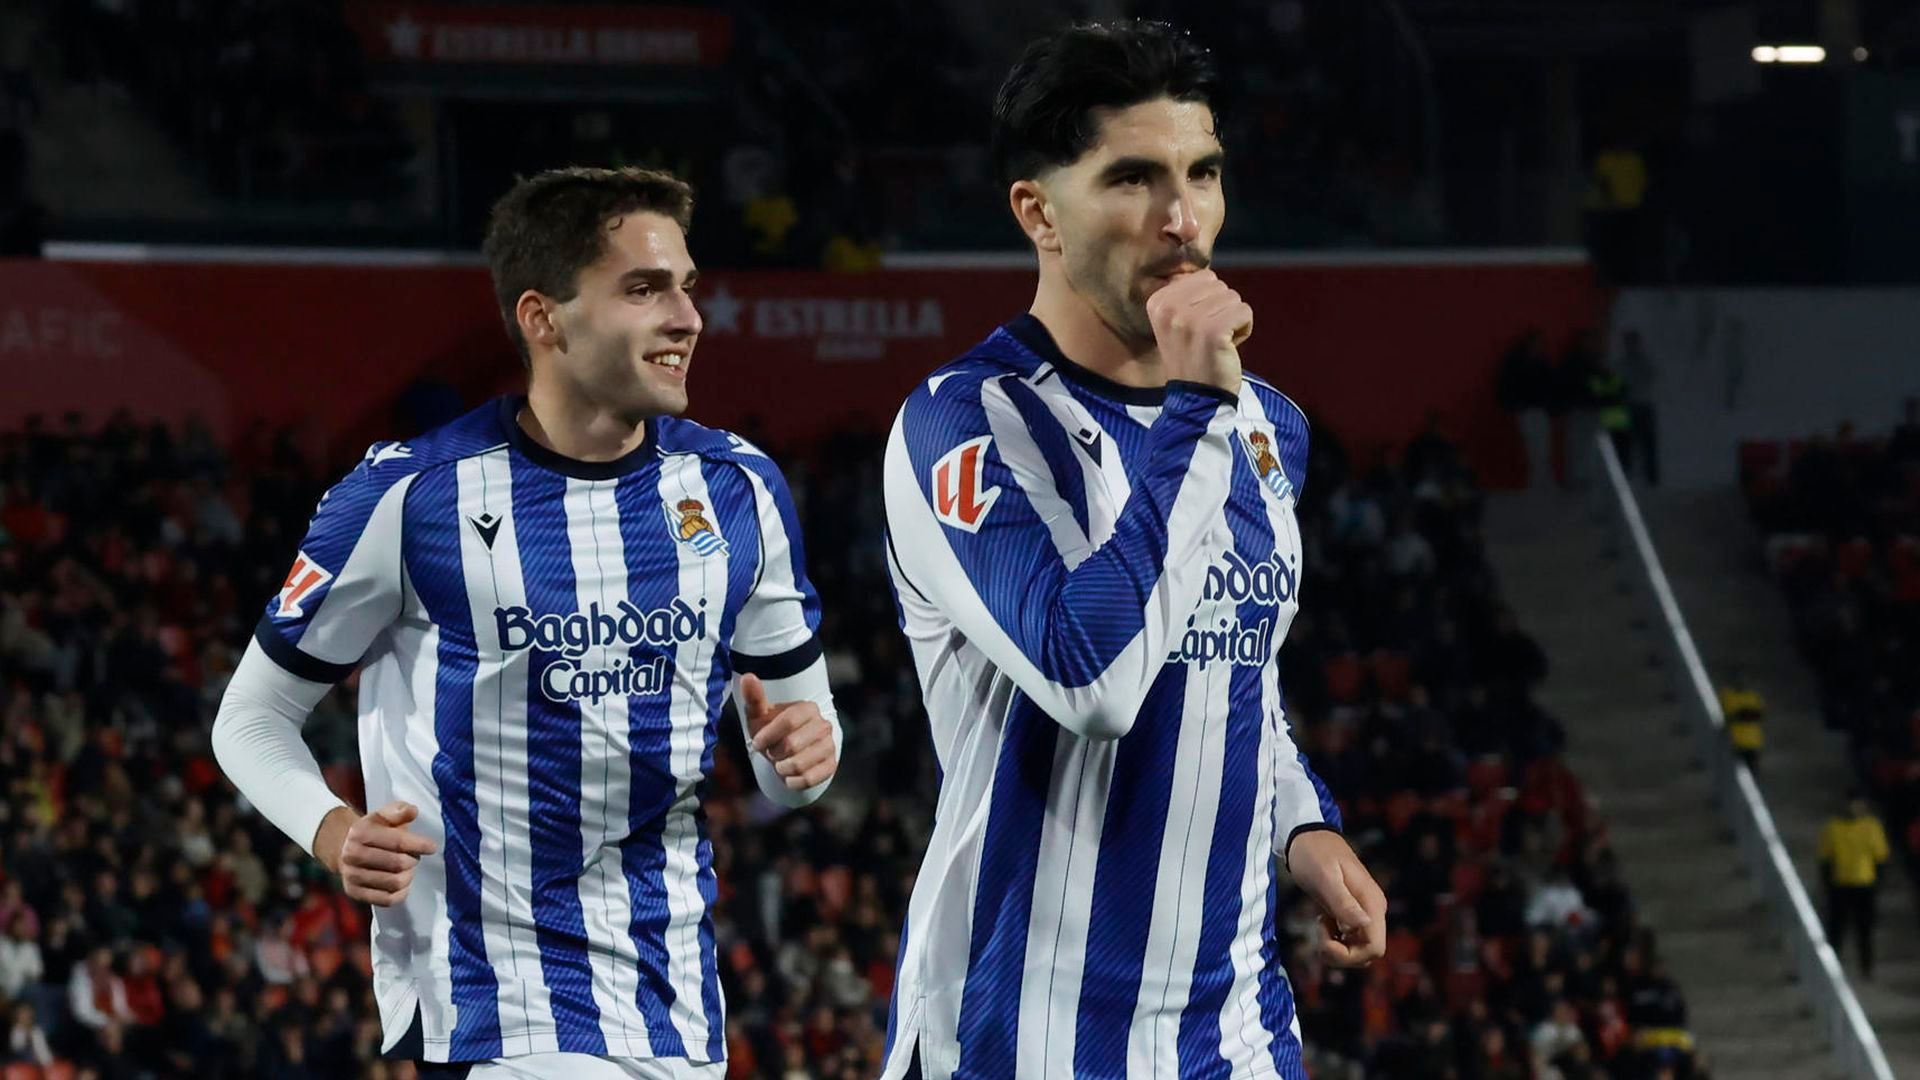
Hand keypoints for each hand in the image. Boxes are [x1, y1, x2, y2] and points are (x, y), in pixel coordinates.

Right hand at [314, 801, 436, 906]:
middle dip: (413, 860)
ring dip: (408, 876)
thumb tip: (413, 810)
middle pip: (398, 864)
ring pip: (394, 883)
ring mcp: (352, 876)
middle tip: (414, 856)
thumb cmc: (372, 831)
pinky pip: (387, 900)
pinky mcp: (354, 893)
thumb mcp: (382, 816)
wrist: (344, 850)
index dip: (419, 844)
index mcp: (360, 833)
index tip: (431, 847)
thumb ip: (398, 811)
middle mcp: (352, 855)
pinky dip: (401, 893)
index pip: (397, 842)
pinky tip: (402, 883)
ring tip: (407, 869)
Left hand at [740, 673, 837, 789]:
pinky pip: (808, 779)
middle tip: (772, 753)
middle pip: (792, 745)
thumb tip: (748, 677)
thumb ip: (754, 698)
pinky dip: (792, 781)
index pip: (789, 721)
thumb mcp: (760, 716)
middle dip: (774, 753)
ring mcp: (829, 746)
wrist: (788, 752)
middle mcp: (823, 726)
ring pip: (799, 764)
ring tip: (781, 763)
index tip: (757, 743)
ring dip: (781, 768)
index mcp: (808, 709)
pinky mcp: (831, 766)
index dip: (768, 736)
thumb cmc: (771, 731)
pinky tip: (789, 775)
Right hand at [1145, 268, 1249, 395]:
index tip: (1197, 328)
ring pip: (1233, 298)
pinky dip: (1244, 329)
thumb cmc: (1193, 356)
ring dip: (1233, 320)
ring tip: (1217, 344)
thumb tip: (1206, 273)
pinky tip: (1228, 348)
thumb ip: (1187, 294)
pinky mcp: (1213, 332)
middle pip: (1219, 285)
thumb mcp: (1177, 322)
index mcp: (1158, 302)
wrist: (1196, 398)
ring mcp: (1190, 320)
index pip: (1203, 277)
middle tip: (1208, 338)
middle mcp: (1169, 308)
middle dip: (1222, 310)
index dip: (1208, 302)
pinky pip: (1245, 312)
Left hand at [1287, 830, 1386, 966]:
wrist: (1307, 836)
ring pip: (1359, 949)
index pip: (1375, 947)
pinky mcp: (1354, 913)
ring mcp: (1365, 912)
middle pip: (1368, 953)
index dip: (1350, 955)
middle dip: (1340, 954)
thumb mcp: (1324, 877)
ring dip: (1336, 947)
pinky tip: (1322, 921)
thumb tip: (1363, 924)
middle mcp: (1374, 910)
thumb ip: (1343, 902)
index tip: (1324, 940)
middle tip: (1317, 930)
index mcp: (1372, 902)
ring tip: (1319, 923)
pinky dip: (1334, 940)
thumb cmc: (1313, 854)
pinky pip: (1350, 940)